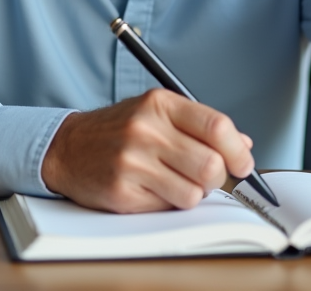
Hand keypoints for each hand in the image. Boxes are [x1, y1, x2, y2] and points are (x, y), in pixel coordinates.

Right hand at [40, 89, 254, 212]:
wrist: (67, 147)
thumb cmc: (118, 130)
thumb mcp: (156, 113)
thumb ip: (200, 125)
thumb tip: (243, 146)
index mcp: (159, 103)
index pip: (217, 127)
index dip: (238, 151)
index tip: (243, 164)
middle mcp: (145, 129)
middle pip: (211, 165)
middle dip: (217, 178)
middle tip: (205, 176)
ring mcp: (132, 161)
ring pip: (194, 193)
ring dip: (192, 193)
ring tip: (173, 180)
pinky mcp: (122, 190)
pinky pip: (168, 207)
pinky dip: (167, 202)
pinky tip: (151, 188)